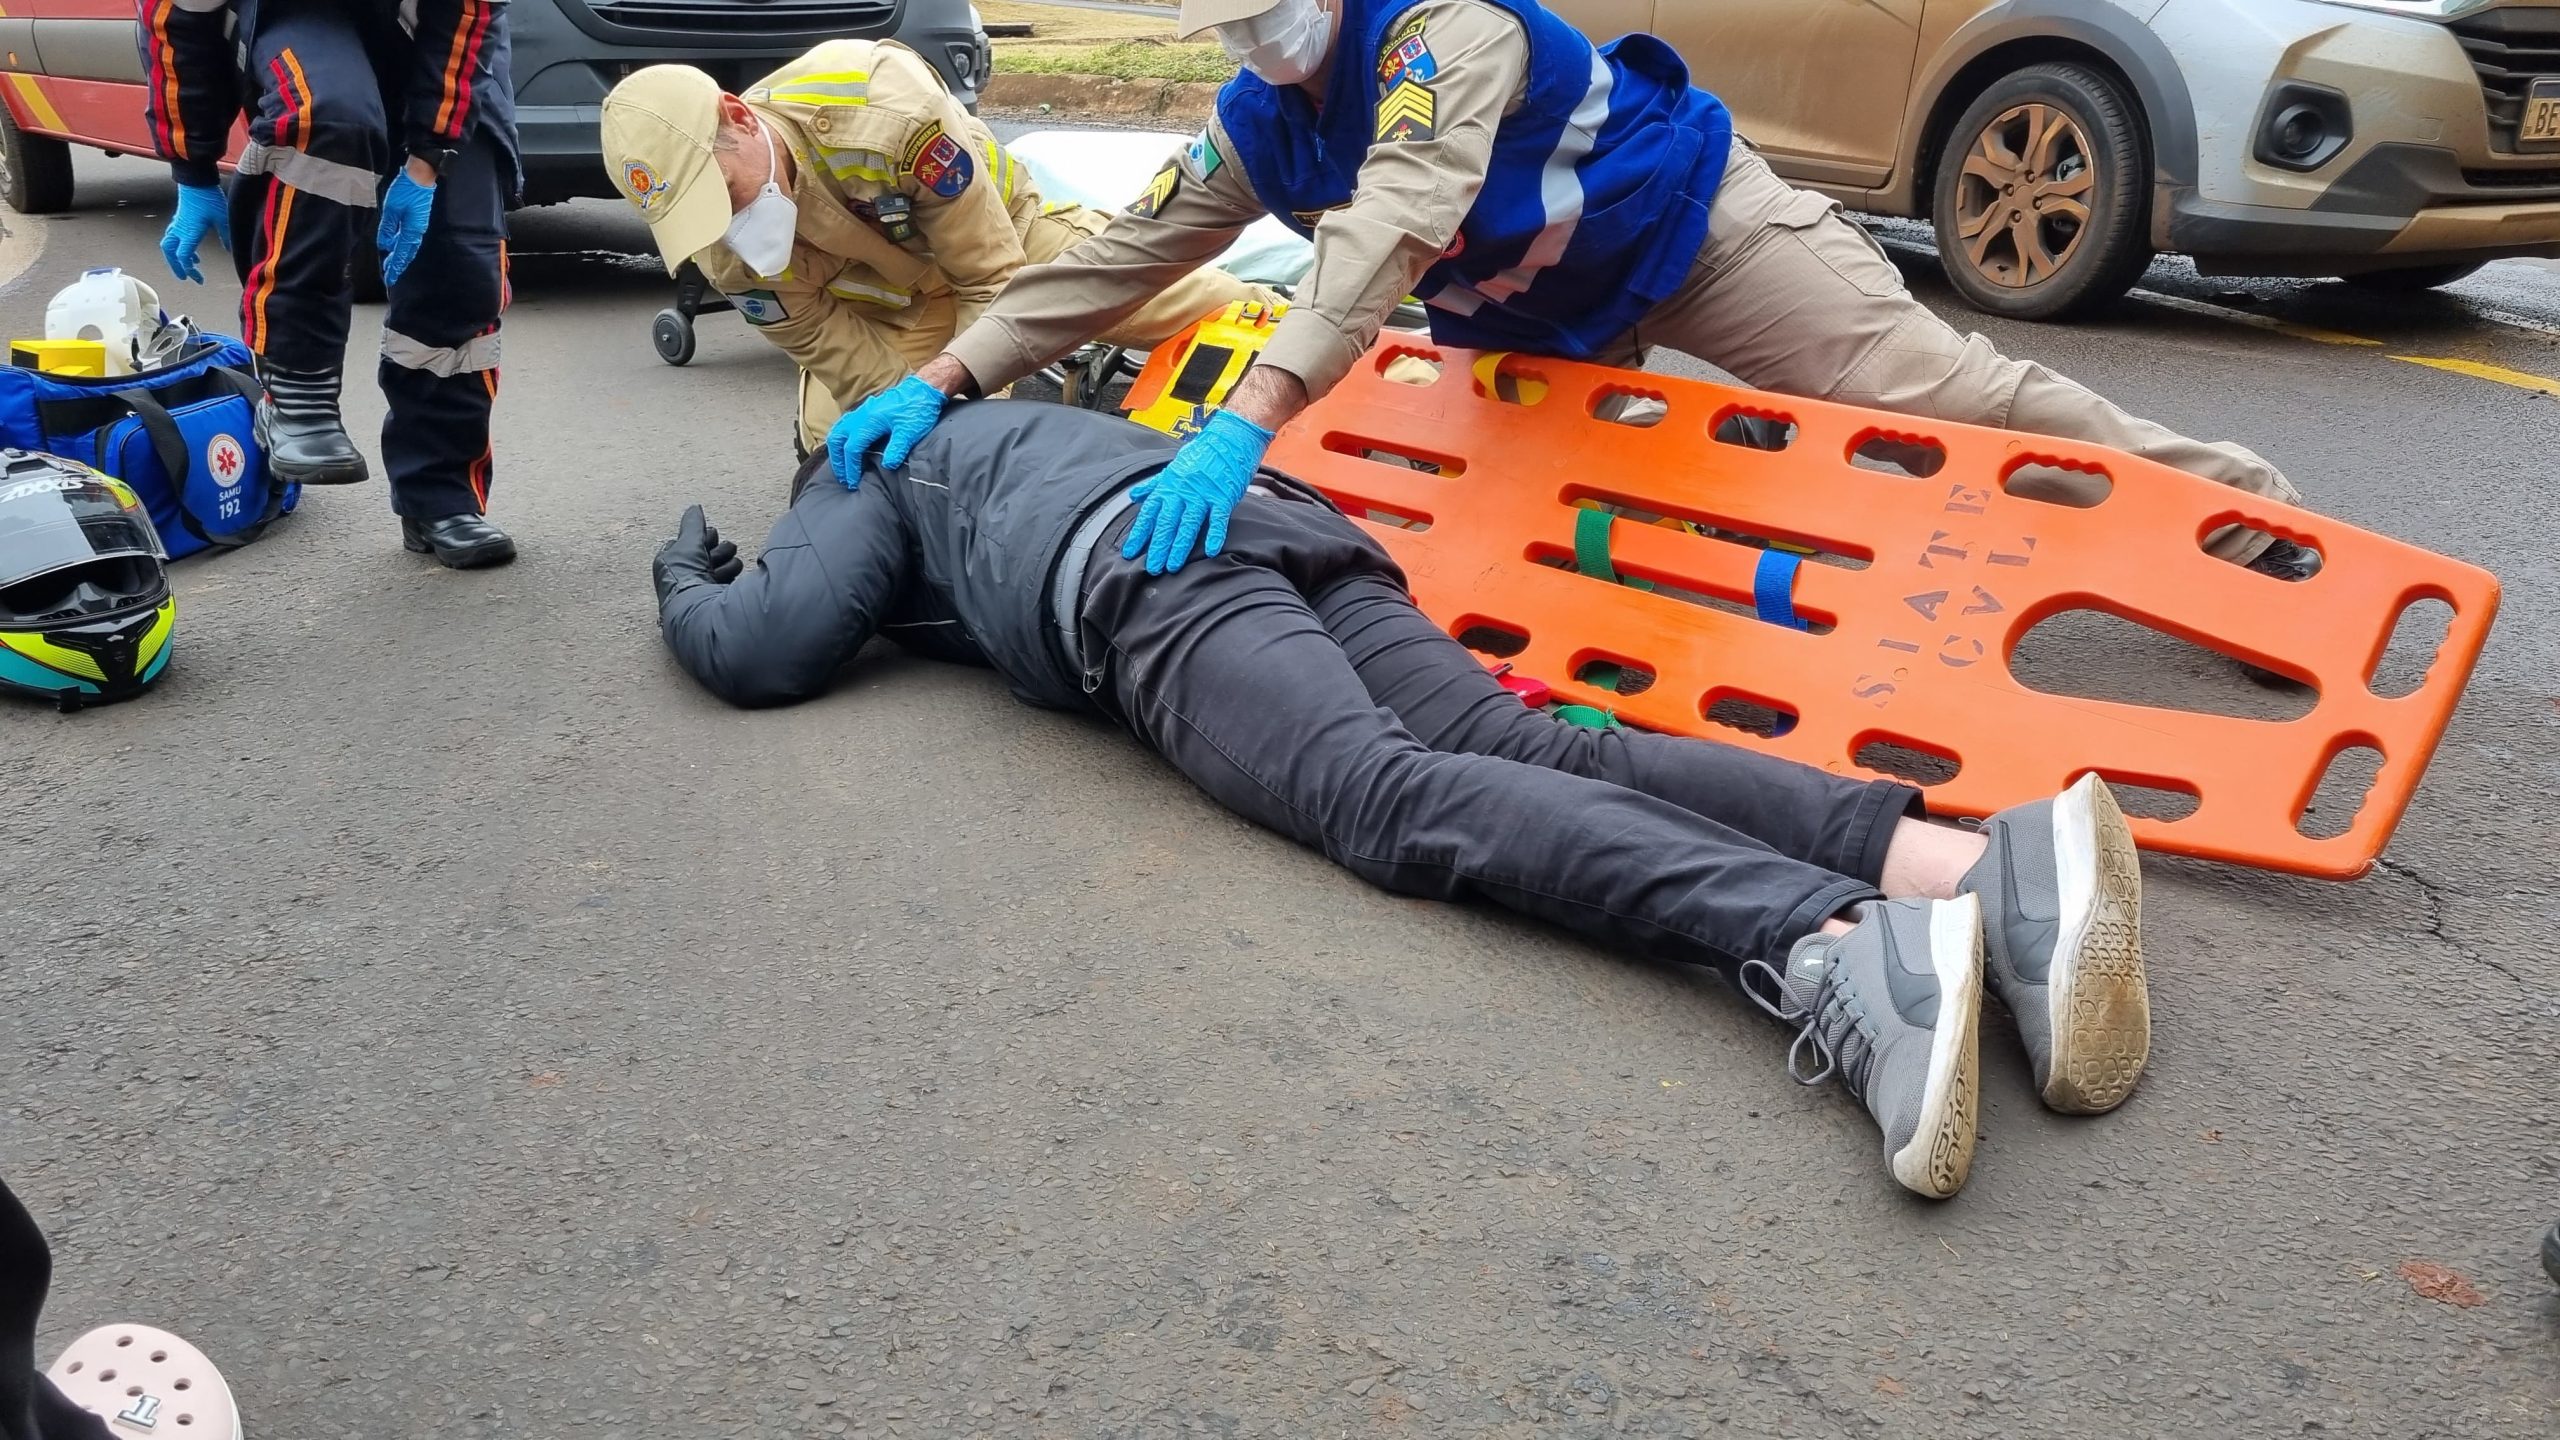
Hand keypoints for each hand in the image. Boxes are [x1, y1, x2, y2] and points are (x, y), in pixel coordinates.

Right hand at [159, 183, 227, 283]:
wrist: (196, 179)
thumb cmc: (209, 197)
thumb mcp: (222, 218)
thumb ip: (226, 236)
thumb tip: (229, 250)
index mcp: (189, 232)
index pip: (183, 257)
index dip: (190, 271)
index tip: (199, 279)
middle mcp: (179, 230)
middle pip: (170, 253)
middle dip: (175, 266)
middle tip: (185, 277)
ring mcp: (177, 224)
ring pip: (168, 245)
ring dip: (175, 257)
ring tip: (190, 265)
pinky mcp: (179, 218)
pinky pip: (173, 236)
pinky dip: (179, 246)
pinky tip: (192, 249)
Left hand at [375, 170, 436, 288]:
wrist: (421, 176)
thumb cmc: (405, 190)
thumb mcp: (391, 209)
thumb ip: (387, 228)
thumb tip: (385, 244)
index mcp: (411, 231)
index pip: (400, 254)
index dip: (394, 267)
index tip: (389, 278)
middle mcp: (417, 232)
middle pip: (406, 253)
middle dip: (398, 264)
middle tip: (389, 274)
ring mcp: (419, 226)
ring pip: (409, 247)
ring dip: (401, 256)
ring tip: (392, 263)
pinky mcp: (418, 220)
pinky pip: (410, 239)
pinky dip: (404, 246)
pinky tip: (398, 246)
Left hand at [653, 505, 742, 604]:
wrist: (698, 606)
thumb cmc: (685, 576)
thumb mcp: (686, 542)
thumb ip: (692, 523)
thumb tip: (695, 508)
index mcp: (673, 560)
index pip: (693, 538)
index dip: (701, 537)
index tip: (704, 538)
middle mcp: (689, 571)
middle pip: (711, 547)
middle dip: (714, 549)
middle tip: (710, 556)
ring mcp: (705, 582)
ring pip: (724, 558)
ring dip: (723, 561)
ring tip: (716, 571)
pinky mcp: (720, 592)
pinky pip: (732, 573)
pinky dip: (729, 573)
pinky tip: (723, 579)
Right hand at [827, 374, 948, 485]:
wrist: (924, 389)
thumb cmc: (918, 410)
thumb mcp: (910, 432)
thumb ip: (897, 449)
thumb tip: (887, 466)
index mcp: (869, 422)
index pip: (852, 449)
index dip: (851, 468)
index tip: (853, 483)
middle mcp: (861, 415)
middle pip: (837, 439)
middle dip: (838, 460)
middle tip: (843, 477)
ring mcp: (862, 411)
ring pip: (838, 430)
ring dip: (836, 449)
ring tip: (842, 466)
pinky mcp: (866, 410)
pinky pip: (844, 424)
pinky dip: (841, 438)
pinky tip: (847, 446)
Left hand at [1122, 409, 1273, 574]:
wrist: (1230, 438)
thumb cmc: (1202, 453)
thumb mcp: (1173, 466)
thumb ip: (1154, 484)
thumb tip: (1134, 495)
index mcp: (1169, 485)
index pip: (1149, 513)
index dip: (1139, 533)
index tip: (1130, 552)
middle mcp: (1182, 491)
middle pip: (1166, 522)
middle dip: (1157, 546)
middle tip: (1152, 568)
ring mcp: (1203, 494)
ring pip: (1188, 524)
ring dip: (1179, 547)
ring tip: (1172, 566)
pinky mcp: (1223, 496)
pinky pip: (1218, 518)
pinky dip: (1215, 534)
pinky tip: (1211, 551)